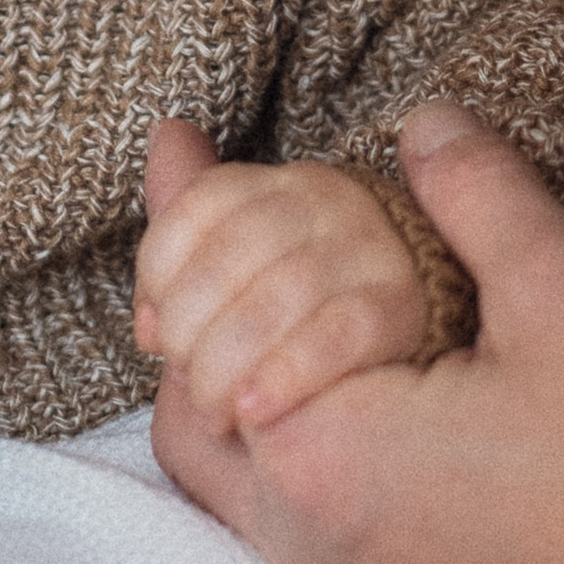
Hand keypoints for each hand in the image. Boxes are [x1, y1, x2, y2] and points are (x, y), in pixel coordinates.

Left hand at [135, 120, 427, 433]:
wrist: (414, 387)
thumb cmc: (304, 325)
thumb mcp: (244, 272)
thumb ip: (193, 231)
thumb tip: (165, 151)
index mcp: (286, 185)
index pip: (202, 202)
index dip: (158, 268)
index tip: (149, 332)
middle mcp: (332, 202)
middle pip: (234, 249)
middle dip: (190, 326)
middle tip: (183, 384)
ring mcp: (374, 251)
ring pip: (280, 291)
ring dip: (227, 361)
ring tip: (214, 411)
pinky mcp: (407, 309)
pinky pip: (338, 332)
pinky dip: (286, 372)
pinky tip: (254, 411)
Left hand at [149, 103, 563, 563]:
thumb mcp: (563, 290)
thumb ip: (475, 192)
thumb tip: (426, 123)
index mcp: (322, 460)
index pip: (201, 318)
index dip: (190, 218)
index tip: (177, 145)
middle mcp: (314, 555)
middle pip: (194, 415)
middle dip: (196, 315)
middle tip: (211, 231)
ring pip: (248, 493)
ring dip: (251, 398)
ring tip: (275, 314)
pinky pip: (314, 553)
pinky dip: (307, 473)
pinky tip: (361, 416)